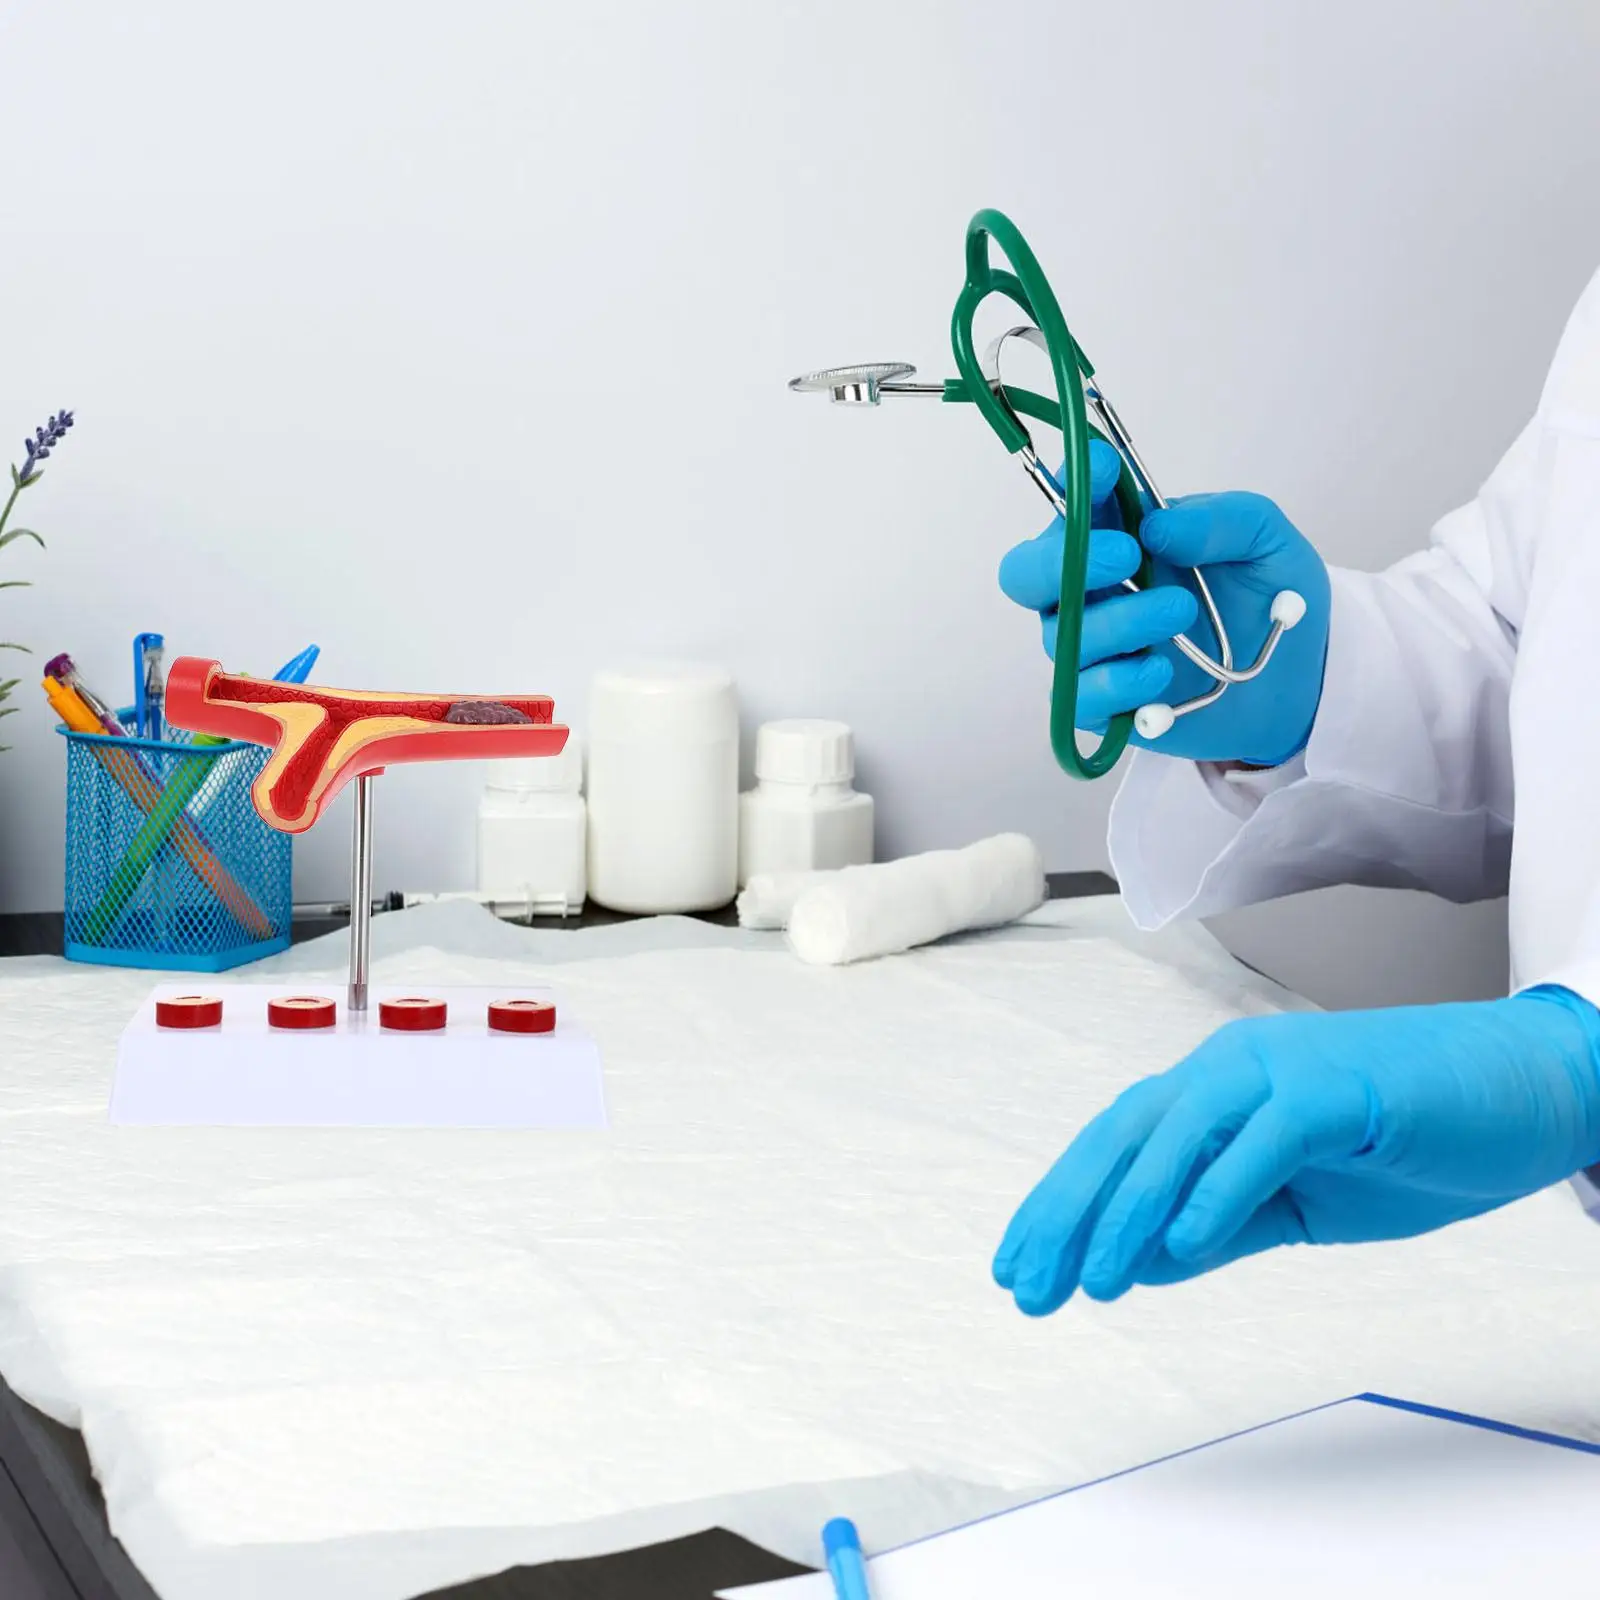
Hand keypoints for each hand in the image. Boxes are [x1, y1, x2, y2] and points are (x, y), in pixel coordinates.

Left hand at [992, 987, 1599, 1314]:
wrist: (1526, 1090)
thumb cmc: (1412, 1141)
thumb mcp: (1301, 1205)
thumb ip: (1222, 1227)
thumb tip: (1141, 1263)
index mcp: (1217, 1091)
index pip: (1117, 1144)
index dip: (1061, 1203)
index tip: (1018, 1267)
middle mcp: (1232, 1067)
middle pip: (1125, 1134)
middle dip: (1068, 1212)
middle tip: (1027, 1287)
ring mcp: (1283, 1068)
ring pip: (1179, 1131)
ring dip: (1128, 1208)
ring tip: (1092, 1281)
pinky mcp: (1340, 1088)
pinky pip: (1263, 1138)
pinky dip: (1218, 1190)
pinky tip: (1181, 1249)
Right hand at [996, 440, 1331, 766]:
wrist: (1297, 679)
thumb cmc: (1268, 598)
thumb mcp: (1266, 541)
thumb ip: (1221, 521)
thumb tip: (1158, 527)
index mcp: (1116, 535)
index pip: (1069, 503)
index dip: (1073, 483)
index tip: (1105, 470)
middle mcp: (1089, 590)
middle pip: (1024, 575)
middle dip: (1060, 562)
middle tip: (1127, 557)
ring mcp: (1091, 649)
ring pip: (1062, 635)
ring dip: (1121, 621)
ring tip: (1183, 611)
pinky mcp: (1104, 703)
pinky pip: (1081, 697)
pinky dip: (1120, 683)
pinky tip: (1162, 670)